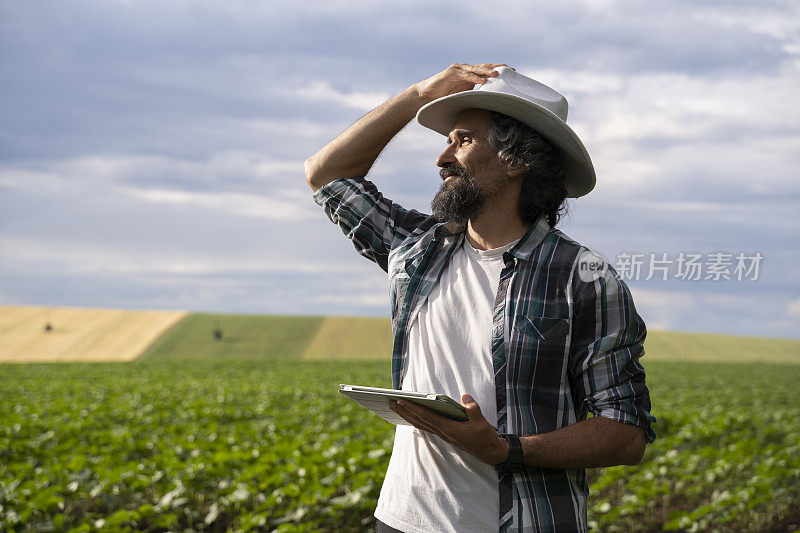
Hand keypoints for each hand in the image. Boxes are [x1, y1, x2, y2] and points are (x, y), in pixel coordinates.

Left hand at [389, 393, 509, 465]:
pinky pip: (426, 426)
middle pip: (419, 420)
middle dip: (404, 411)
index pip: (426, 416)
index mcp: (448, 428)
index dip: (413, 408)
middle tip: (390, 402)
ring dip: (407, 415)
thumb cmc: (485, 438)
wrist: (489, 452)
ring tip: (395, 407)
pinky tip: (410, 416)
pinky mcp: (445, 434)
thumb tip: (465, 397)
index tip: (401, 401)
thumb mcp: (482, 423)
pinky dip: (416, 420)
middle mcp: (442, 431)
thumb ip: (473, 410)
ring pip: (420, 423)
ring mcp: (443, 434)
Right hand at [413, 63, 511, 102]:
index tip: (512, 73)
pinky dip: (475, 78)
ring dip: (488, 72)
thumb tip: (489, 104)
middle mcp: (465, 70)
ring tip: (499, 74)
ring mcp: (458, 70)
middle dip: (498, 68)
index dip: (499, 70)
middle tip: (511, 70)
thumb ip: (474, 96)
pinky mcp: (451, 73)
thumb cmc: (443, 97)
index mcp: (470, 75)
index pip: (487, 71)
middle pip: (485, 67)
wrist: (426, 96)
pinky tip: (484, 80)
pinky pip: (465, 75)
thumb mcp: (462, 96)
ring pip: (476, 69)